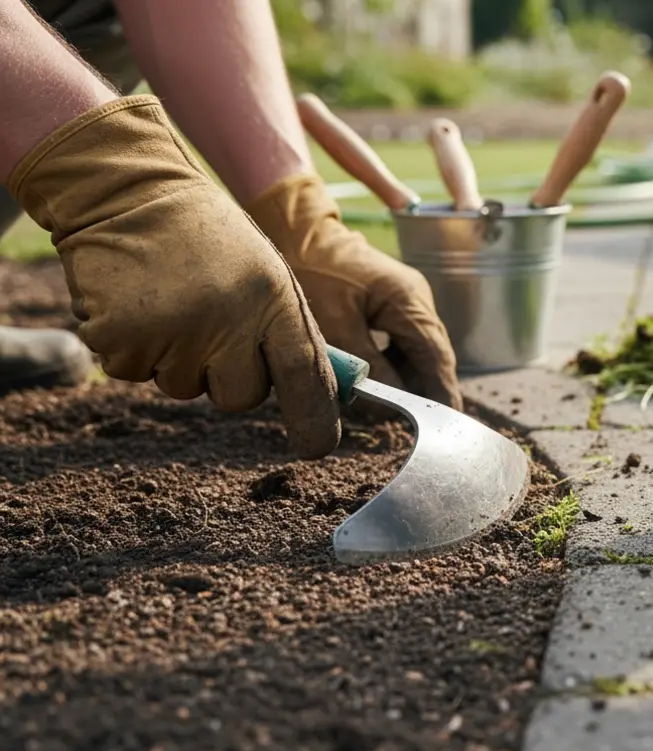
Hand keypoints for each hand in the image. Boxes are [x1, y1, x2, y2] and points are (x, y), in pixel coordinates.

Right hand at [7, 96, 340, 458]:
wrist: (125, 189)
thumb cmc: (205, 237)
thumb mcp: (264, 271)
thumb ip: (287, 330)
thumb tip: (319, 396)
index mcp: (273, 299)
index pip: (304, 376)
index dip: (315, 419)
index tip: (319, 446)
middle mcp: (227, 320)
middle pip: (242, 398)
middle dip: (230, 376)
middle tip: (212, 322)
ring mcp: (173, 333)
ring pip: (186, 388)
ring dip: (180, 358)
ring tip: (172, 299)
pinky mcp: (121, 340)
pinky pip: (138, 373)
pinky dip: (136, 348)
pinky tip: (137, 302)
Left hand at [244, 174, 461, 410]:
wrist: (296, 229)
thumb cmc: (312, 271)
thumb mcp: (336, 327)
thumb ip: (367, 369)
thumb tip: (388, 405)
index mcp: (409, 302)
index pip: (437, 359)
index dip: (441, 394)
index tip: (444, 424)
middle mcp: (417, 299)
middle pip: (433, 357)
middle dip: (424, 390)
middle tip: (415, 422)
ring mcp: (407, 298)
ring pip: (418, 351)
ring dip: (408, 378)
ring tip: (393, 406)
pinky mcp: (393, 301)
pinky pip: (403, 340)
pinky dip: (395, 363)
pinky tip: (380, 380)